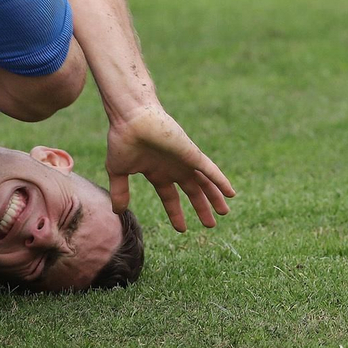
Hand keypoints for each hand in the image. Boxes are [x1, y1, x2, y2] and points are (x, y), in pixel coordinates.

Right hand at [105, 106, 234, 231]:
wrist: (131, 119)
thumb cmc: (123, 139)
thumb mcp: (119, 171)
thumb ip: (120, 191)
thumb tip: (117, 211)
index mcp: (158, 172)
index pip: (170, 197)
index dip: (176, 213)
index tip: (182, 228)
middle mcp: (174, 168)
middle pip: (192, 191)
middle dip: (201, 207)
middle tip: (211, 225)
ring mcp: (184, 161)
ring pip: (205, 183)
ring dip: (215, 197)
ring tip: (225, 211)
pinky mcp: (191, 154)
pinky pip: (210, 170)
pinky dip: (221, 181)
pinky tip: (230, 193)